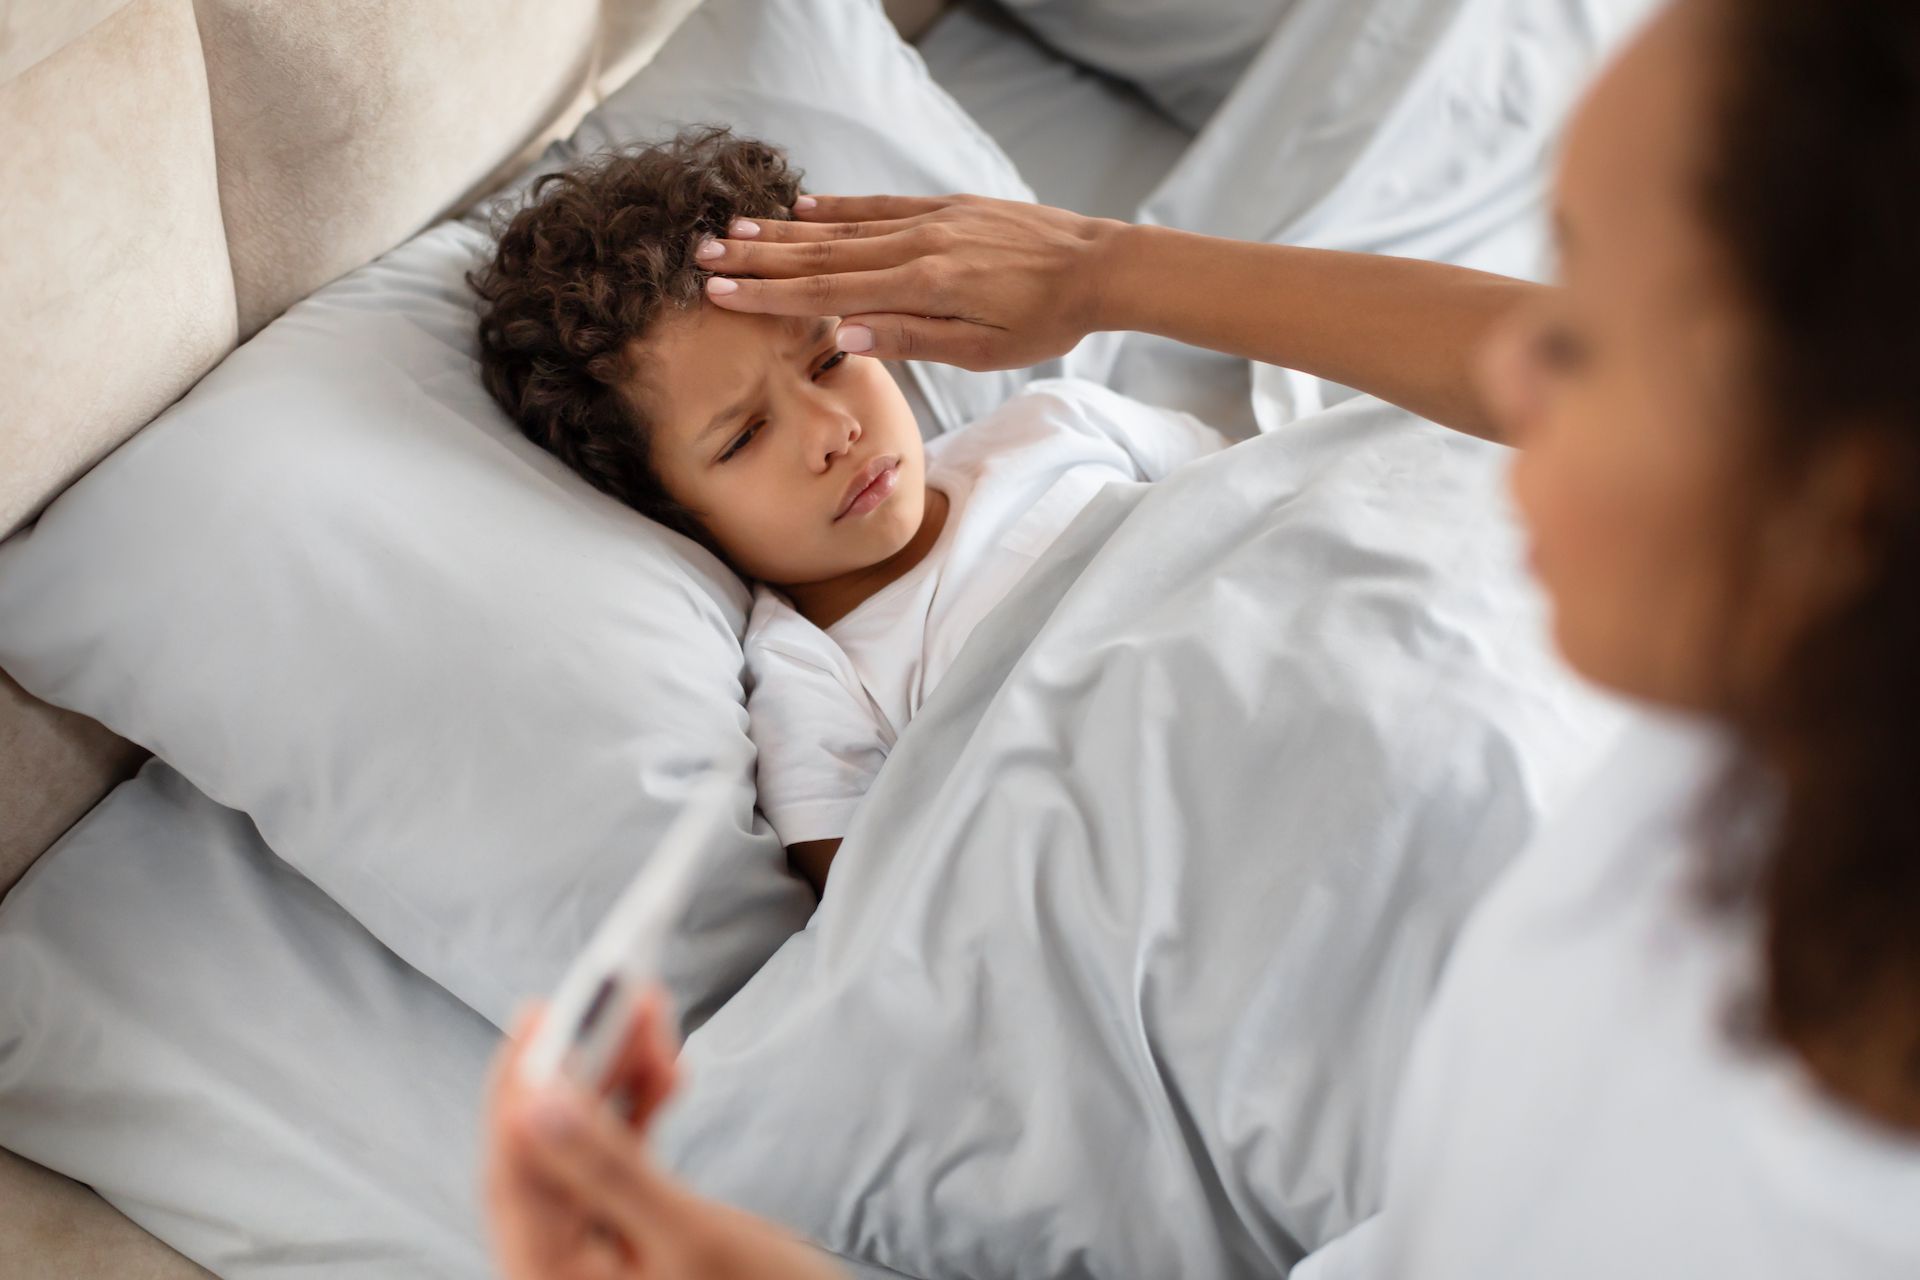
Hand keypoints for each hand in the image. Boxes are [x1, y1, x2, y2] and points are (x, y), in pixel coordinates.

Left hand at [484, 993, 844, 1279]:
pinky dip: (636, 1109)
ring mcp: (590, 1250)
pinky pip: (613, 1157)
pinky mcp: (624, 1233)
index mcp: (550, 1278)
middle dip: (578, 1065)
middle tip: (611, 995)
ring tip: (650, 1016)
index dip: (522, 1084)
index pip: (516, 1168)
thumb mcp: (690, 1239)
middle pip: (546, 1147)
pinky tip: (666, 1071)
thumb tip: (539, 1103)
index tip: (545, 1013)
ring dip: (612, 1076)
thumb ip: (611, 1169)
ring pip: (580, 1142)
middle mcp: (557, 1265)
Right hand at [696, 193, 1124, 370]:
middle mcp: (918, 245)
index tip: (722, 294)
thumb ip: (911, 338)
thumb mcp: (983, 352)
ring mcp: (931, 221)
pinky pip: (880, 207)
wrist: (1099, 266)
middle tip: (703, 258)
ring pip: (843, 227)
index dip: (770, 296)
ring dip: (785, 232)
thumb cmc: (1045, 322)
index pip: (829, 294)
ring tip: (735, 231)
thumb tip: (842, 334)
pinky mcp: (946, 208)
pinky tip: (804, 209)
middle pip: (822, 256)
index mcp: (923, 287)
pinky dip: (838, 208)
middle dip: (759, 260)